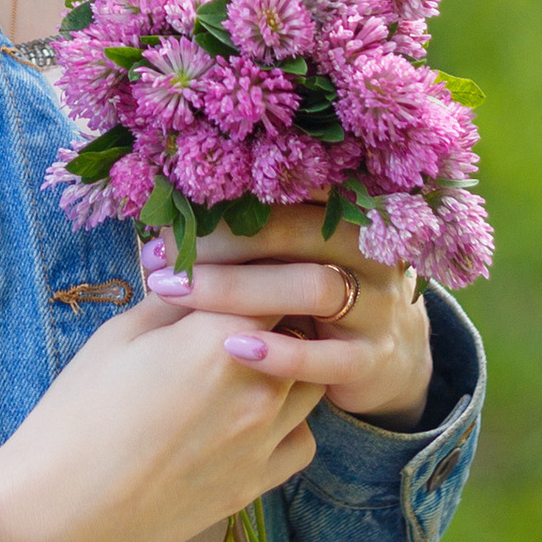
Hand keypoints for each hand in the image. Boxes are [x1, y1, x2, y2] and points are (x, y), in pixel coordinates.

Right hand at [0, 299, 322, 541]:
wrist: (61, 511)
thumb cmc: (78, 413)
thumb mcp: (120, 334)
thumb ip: (178, 298)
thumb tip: (208, 272)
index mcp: (219, 339)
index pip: (281, 281)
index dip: (267, 269)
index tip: (252, 266)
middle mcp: (257, 388)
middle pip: (305, 329)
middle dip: (283, 313)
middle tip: (250, 309)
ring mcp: (263, 441)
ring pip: (312, 382)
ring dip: (292, 364)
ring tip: (251, 361)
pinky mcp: (257, 485)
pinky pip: (304, 439)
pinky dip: (290, 421)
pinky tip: (252, 415)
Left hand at [142, 206, 433, 430]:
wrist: (382, 355)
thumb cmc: (310, 291)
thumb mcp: (290, 252)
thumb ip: (250, 226)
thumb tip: (163, 205)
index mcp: (345, 207)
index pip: (289, 184)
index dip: (228, 192)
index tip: (170, 206)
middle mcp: (369, 246)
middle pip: (297, 230)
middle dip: (222, 239)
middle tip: (159, 253)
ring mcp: (378, 302)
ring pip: (313, 286)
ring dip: (238, 289)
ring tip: (175, 293)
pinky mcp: (374, 357)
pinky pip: (330, 356)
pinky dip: (282, 353)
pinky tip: (233, 348)